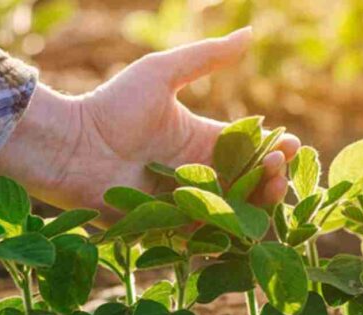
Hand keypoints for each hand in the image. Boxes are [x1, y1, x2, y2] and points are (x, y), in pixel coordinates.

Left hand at [0, 28, 299, 225]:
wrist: (72, 146)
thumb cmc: (112, 106)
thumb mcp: (161, 73)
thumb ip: (206, 57)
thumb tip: (249, 32)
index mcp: (203, 140)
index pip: (250, 148)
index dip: (274, 148)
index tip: (290, 144)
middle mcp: (200, 173)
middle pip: (250, 182)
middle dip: (273, 177)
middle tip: (279, 167)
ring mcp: (187, 202)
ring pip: (235, 210)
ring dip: (259, 203)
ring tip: (270, 187)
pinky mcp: (171, 227)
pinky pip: (206, 233)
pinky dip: (229, 229)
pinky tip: (245, 219)